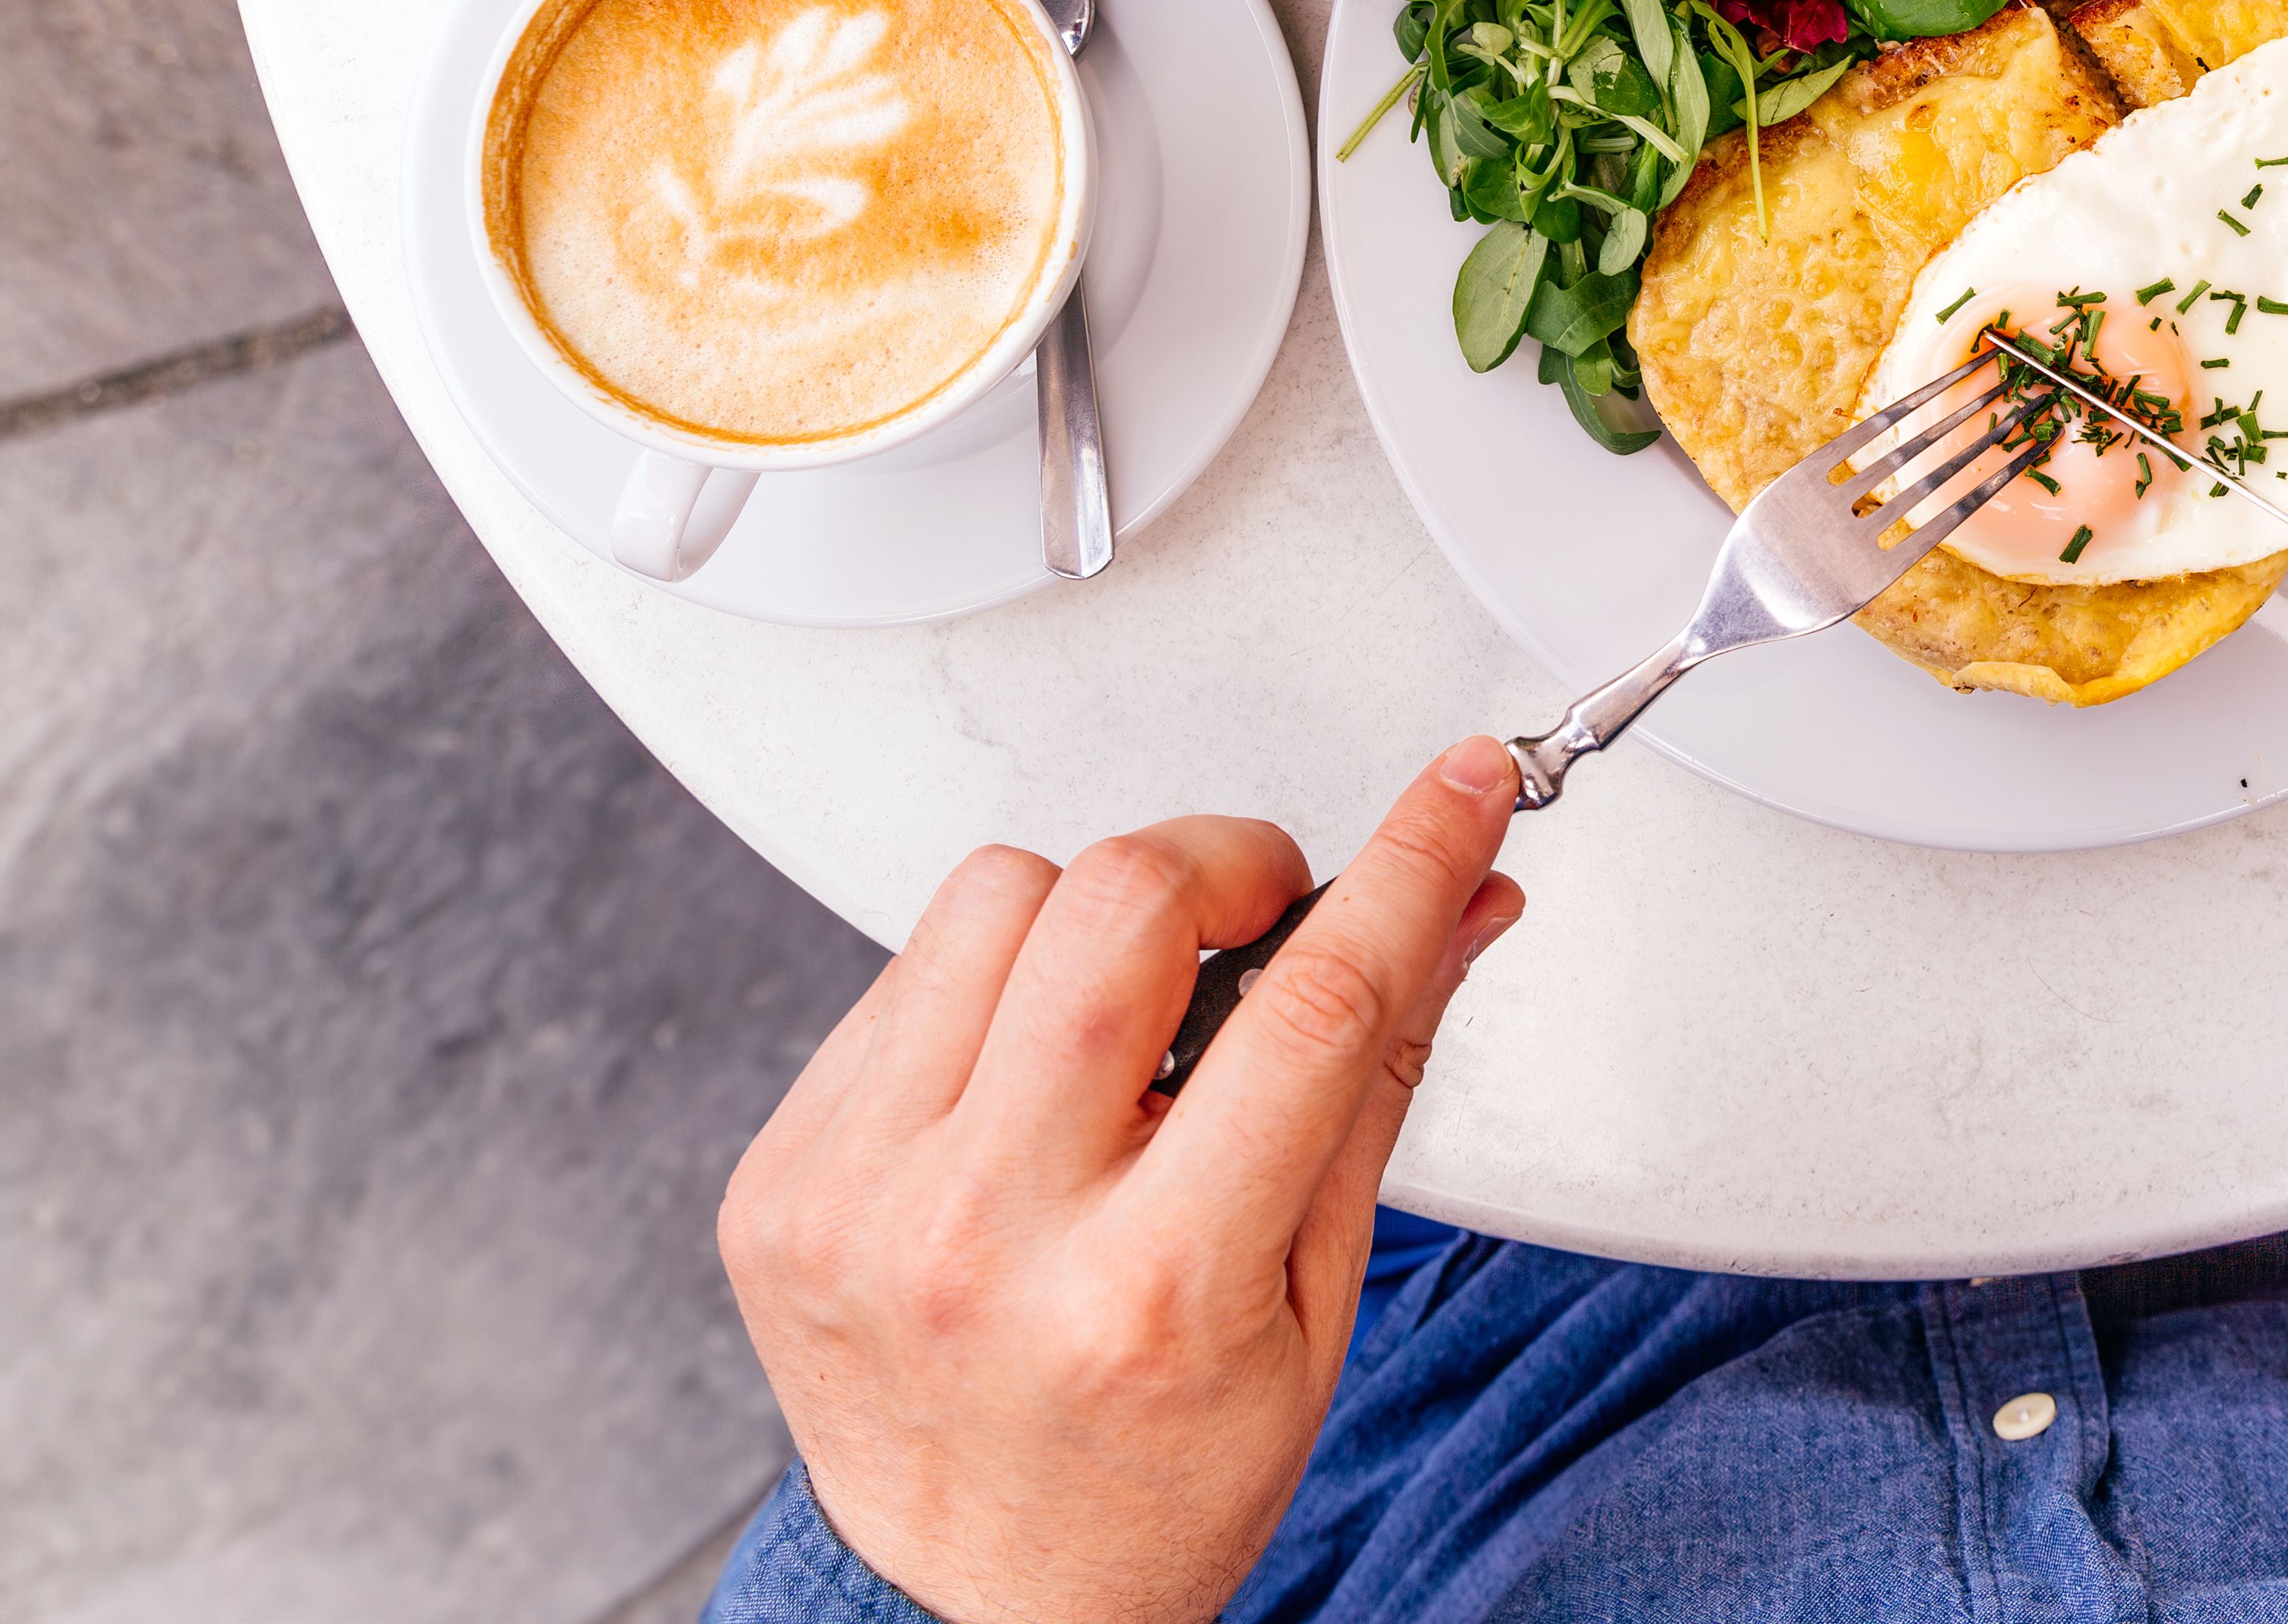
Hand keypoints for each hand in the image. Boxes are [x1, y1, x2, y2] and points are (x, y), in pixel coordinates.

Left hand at [719, 742, 1526, 1623]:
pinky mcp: (780, 1179)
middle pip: (1122, 901)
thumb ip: (1378, 1081)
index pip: (1314, 1006)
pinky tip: (1019, 1088)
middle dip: (1227, 864)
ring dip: (1092, 919)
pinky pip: (898, 974)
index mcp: (1155, 1289)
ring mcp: (861, 1202)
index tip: (1462, 789)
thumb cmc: (1155, 1471)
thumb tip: (1456, 910)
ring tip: (1122, 1024)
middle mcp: (989, 1237)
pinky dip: (985, 993)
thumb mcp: (1314, 1303)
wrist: (975, 1601)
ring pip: (996, 897)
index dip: (1406, 865)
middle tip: (1261, 917)